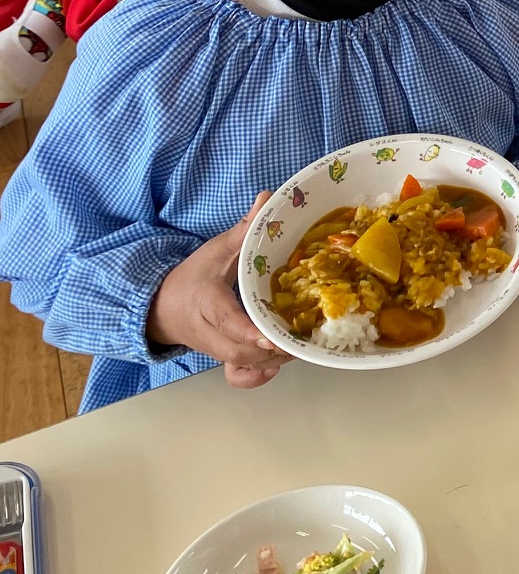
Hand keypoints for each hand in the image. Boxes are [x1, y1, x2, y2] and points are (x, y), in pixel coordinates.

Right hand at [147, 194, 288, 389]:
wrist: (160, 307)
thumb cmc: (193, 277)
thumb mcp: (216, 250)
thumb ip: (244, 229)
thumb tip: (268, 197)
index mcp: (207, 304)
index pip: (228, 322)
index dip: (250, 332)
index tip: (272, 337)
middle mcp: (210, 332)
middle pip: (239, 350)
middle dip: (271, 348)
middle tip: (303, 336)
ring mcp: (215, 350)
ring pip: (242, 363)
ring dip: (272, 359)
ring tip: (301, 345)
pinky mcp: (221, 359)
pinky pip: (237, 376)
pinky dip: (257, 377)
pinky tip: (278, 364)